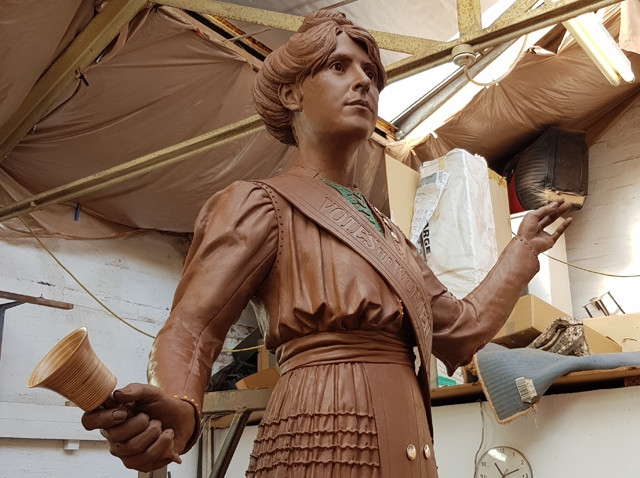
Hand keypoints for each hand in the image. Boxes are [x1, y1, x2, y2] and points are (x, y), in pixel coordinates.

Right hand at [81, 383, 195, 471]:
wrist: (180, 419)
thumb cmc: (160, 405)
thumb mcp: (150, 392)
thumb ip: (135, 390)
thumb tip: (117, 394)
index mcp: (111, 417)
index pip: (89, 421)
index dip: (103, 419)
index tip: (123, 413)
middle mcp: (114, 437)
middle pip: (115, 436)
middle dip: (141, 423)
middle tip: (150, 418)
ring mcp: (125, 452)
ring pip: (132, 449)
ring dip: (154, 433)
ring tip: (160, 426)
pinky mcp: (139, 464)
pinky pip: (145, 460)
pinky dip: (162, 444)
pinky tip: (165, 437)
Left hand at [516, 199, 572, 253]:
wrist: (526, 245)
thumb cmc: (525, 231)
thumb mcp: (533, 215)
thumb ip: (544, 210)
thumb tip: (554, 205)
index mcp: (530, 220)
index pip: (542, 210)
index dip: (551, 205)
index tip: (559, 200)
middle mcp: (536, 226)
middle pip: (549, 215)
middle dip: (558, 208)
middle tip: (566, 203)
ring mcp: (543, 234)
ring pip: (553, 221)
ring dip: (561, 214)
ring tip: (568, 207)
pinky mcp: (549, 240)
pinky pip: (558, 232)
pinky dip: (564, 226)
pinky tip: (569, 220)